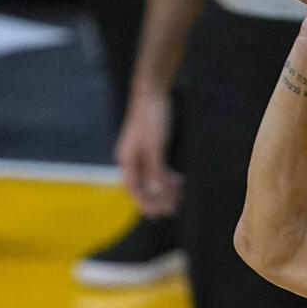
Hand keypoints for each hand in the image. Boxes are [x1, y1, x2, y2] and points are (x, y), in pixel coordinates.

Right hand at [115, 87, 182, 215]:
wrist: (153, 92)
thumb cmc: (151, 118)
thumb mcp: (155, 147)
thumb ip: (155, 171)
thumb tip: (156, 193)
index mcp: (127, 160)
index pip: (134, 189)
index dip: (145, 204)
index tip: (158, 216)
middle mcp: (131, 158)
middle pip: (143, 185)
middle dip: (157, 199)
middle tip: (172, 211)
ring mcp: (141, 152)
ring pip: (151, 177)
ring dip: (164, 189)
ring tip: (179, 198)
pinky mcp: (151, 146)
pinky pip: (157, 168)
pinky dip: (167, 176)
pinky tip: (179, 182)